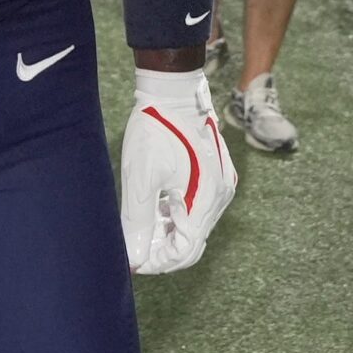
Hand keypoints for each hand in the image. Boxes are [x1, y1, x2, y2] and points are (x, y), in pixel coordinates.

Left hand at [120, 68, 237, 274]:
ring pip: (194, 228)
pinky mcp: (217, 177)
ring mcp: (222, 186)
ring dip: (168, 233)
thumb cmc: (155, 130)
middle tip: (133, 247)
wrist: (173, 91)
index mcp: (206, 198)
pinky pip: (199, 210)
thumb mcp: (140, 178)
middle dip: (161, 251)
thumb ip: (138, 222)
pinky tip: (156, 208)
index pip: (184, 251)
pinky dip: (177, 217)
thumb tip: (134, 259)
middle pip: (192, 243)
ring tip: (140, 226)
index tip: (130, 259)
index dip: (156, 261)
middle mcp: (221, 196)